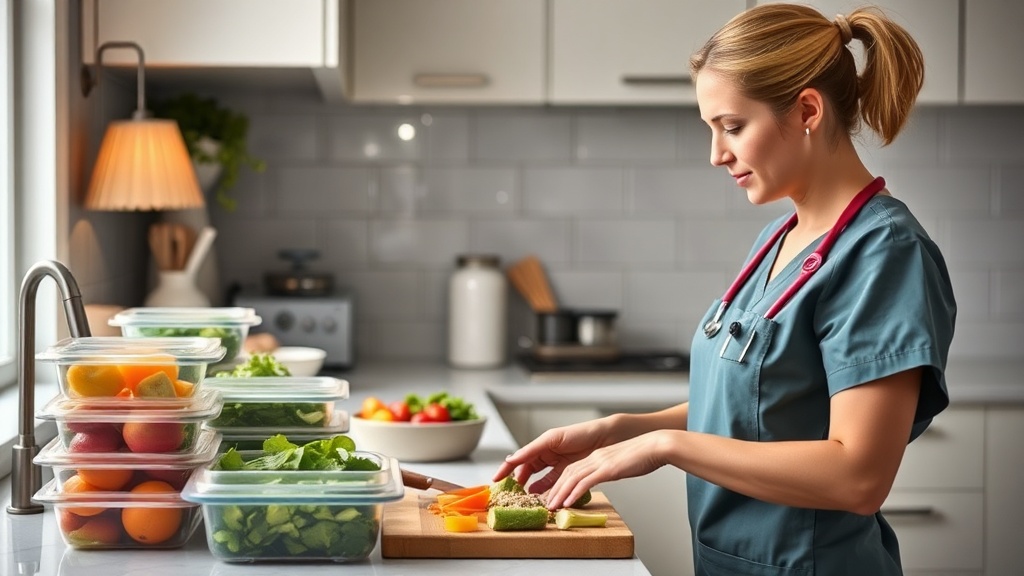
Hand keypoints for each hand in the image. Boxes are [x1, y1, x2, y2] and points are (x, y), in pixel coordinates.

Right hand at [493, 417, 616, 495]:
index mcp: (541, 444)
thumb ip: (531, 450)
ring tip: (524, 497)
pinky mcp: (568, 474)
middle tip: (510, 492)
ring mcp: (557, 465)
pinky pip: (553, 484)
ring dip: (531, 488)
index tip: (496, 479)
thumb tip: (511, 458)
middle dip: (518, 480)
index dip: (506, 468)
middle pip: (527, 470)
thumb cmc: (578, 433)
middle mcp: (547, 454)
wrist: (603, 438)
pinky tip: (540, 496)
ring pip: (539, 479)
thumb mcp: (551, 439)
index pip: (519, 458)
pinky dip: (546, 490)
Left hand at [543, 430, 674, 510]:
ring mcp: (601, 462)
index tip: (554, 495)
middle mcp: (595, 458)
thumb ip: (609, 470)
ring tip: (552, 506)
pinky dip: (574, 492)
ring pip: (573, 478)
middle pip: (568, 474)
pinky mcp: (608, 469)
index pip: (572, 470)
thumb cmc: (643, 457)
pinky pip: (586, 481)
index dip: (560, 483)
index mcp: (597, 456)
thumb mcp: (620, 464)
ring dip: (560, 493)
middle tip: (546, 503)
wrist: (656, 446)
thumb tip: (605, 478)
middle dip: (555, 489)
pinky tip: (567, 502)